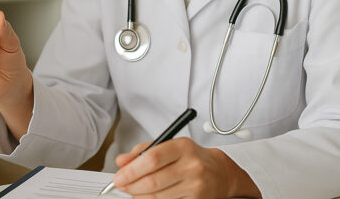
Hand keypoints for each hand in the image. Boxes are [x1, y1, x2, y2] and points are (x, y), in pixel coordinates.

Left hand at [110, 138, 260, 197]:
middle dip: (131, 186)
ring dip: (140, 196)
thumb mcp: (169, 146)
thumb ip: (142, 151)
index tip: (119, 176)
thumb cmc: (190, 157)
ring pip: (159, 196)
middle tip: (121, 186)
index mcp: (182, 147)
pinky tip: (146, 197)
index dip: (131, 170)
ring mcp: (196, 185)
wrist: (220, 172)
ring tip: (132, 192)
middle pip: (153, 180)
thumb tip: (121, 161)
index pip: (152, 158)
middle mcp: (191, 165)